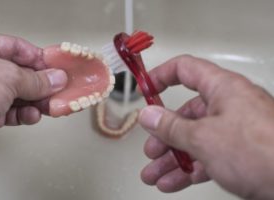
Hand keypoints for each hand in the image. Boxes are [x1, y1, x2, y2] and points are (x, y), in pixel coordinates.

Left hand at [0, 33, 67, 160]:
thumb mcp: (7, 78)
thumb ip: (35, 79)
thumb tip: (56, 78)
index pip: (17, 48)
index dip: (38, 58)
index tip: (57, 68)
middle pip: (21, 73)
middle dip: (41, 84)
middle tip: (58, 89)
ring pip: (19, 95)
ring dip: (37, 101)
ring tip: (50, 105)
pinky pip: (13, 112)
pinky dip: (25, 115)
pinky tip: (32, 115)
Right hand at [138, 55, 273, 198]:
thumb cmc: (263, 151)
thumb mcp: (204, 137)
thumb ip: (171, 126)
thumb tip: (149, 115)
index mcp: (222, 89)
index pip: (185, 69)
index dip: (161, 76)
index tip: (145, 88)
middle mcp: (228, 106)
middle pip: (186, 114)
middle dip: (164, 135)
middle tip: (151, 149)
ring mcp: (234, 131)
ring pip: (194, 140)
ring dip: (172, 158)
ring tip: (155, 174)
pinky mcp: (239, 153)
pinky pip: (206, 157)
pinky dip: (188, 169)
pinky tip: (173, 181)